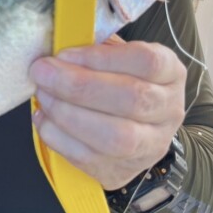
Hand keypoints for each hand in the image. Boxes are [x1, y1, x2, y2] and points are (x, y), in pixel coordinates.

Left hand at [30, 39, 185, 189]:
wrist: (134, 129)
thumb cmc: (118, 80)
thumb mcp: (116, 56)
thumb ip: (96, 47)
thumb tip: (60, 41)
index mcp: (170, 73)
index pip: (146, 61)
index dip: (102, 57)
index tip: (64, 53)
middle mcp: (169, 110)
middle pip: (131, 99)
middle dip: (78, 85)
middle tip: (42, 73)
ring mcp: (150, 146)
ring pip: (114, 137)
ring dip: (67, 113)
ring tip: (42, 95)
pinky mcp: (123, 171)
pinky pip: (89, 159)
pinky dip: (58, 137)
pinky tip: (43, 117)